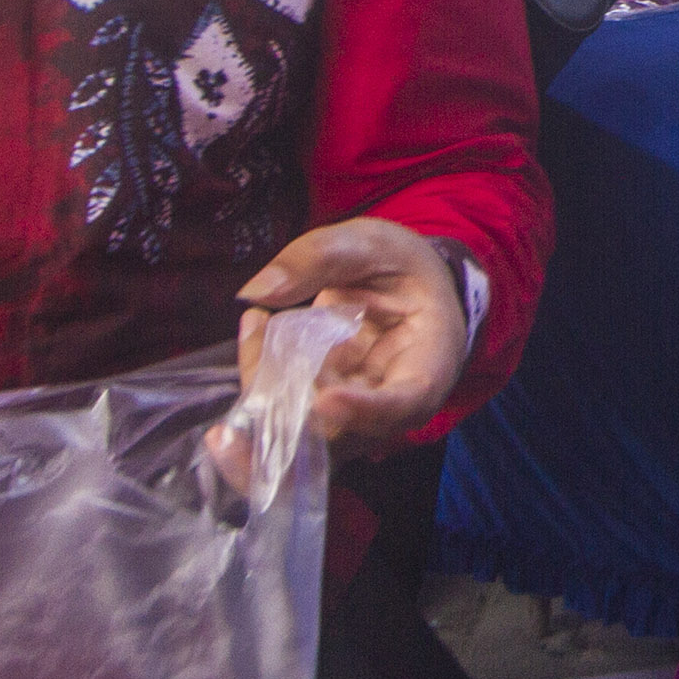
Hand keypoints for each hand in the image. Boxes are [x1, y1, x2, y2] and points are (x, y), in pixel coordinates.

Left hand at [240, 218, 470, 447]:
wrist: (408, 286)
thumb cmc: (402, 266)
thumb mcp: (373, 243)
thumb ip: (321, 257)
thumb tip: (257, 290)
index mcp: (430, 364)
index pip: (406, 403)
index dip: (367, 410)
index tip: (324, 398)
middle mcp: (394, 405)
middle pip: (344, 435)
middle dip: (288, 423)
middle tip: (249, 390)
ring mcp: (357, 416)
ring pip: (307, 435)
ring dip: (267, 398)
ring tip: (256, 331)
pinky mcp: (327, 413)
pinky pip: (288, 416)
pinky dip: (262, 383)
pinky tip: (255, 333)